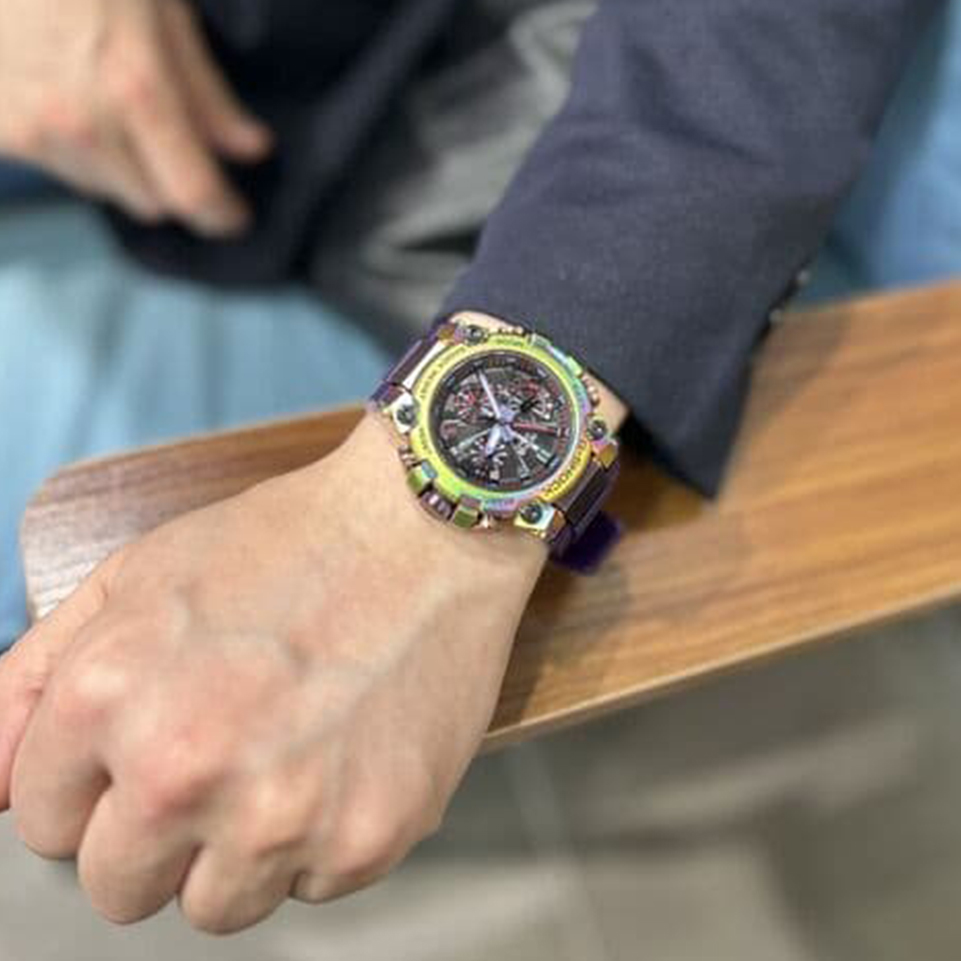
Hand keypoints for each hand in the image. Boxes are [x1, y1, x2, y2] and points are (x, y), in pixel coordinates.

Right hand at [0, 0, 271, 235]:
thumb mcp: (162, 8)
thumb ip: (207, 91)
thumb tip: (250, 147)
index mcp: (133, 88)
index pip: (192, 191)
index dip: (222, 213)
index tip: (235, 216)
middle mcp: (83, 123)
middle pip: (152, 201)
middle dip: (170, 180)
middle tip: (169, 137)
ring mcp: (33, 131)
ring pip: (105, 190)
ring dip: (121, 166)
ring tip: (107, 100)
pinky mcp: (0, 133)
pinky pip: (59, 169)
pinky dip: (75, 149)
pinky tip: (68, 98)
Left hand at [0, 414, 545, 933]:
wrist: (422, 526)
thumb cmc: (286, 540)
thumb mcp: (139, 574)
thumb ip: (35, 679)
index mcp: (108, 698)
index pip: (45, 823)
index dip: (98, 782)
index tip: (150, 745)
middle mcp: (185, 768)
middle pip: (119, 886)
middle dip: (157, 831)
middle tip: (224, 754)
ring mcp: (282, 814)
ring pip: (216, 905)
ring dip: (241, 848)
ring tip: (288, 757)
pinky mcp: (370, 837)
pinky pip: (315, 885)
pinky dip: (326, 835)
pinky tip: (347, 756)